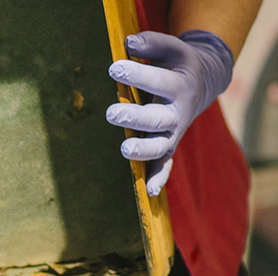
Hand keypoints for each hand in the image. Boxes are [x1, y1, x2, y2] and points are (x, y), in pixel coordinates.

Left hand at [105, 30, 233, 195]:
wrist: (203, 80)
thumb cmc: (177, 64)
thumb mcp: (171, 49)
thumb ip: (152, 44)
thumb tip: (129, 43)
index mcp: (180, 85)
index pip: (159, 81)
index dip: (137, 74)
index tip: (115, 67)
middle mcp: (178, 112)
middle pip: (157, 118)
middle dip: (135, 116)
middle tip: (111, 112)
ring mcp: (173, 131)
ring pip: (160, 145)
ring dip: (143, 150)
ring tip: (125, 149)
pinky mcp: (169, 144)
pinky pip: (166, 164)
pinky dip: (160, 177)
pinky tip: (151, 191)